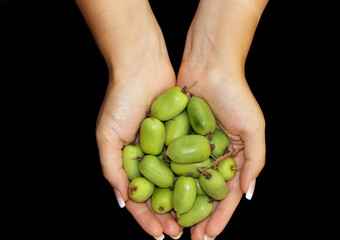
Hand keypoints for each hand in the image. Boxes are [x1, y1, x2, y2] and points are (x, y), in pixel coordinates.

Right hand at [96, 57, 181, 238]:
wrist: (142, 67)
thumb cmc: (120, 100)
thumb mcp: (107, 137)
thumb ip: (111, 170)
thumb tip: (122, 201)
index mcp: (129, 161)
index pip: (139, 196)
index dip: (147, 217)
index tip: (159, 234)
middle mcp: (149, 156)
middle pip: (161, 192)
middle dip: (169, 215)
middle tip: (180, 234)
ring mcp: (167, 146)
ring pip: (178, 180)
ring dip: (185, 201)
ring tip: (195, 220)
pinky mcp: (183, 133)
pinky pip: (191, 159)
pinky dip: (196, 176)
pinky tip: (206, 191)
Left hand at [176, 0, 266, 237]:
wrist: (209, 66)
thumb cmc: (235, 95)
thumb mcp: (254, 128)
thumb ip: (255, 161)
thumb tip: (247, 194)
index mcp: (233, 158)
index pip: (227, 195)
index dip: (220, 217)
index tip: (209, 236)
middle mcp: (212, 157)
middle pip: (204, 195)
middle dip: (198, 217)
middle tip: (189, 238)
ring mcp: (193, 149)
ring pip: (185, 184)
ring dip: (180, 205)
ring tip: (172, 224)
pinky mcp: (175, 138)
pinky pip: (170, 164)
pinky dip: (165, 182)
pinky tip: (158, 198)